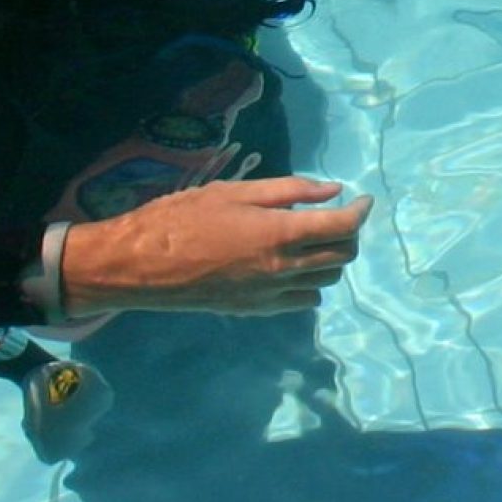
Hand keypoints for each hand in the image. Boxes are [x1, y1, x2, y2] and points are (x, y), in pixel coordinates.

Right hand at [62, 177, 371, 317]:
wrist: (138, 265)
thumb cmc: (182, 218)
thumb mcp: (235, 191)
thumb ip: (289, 191)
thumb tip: (333, 191)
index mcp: (280, 235)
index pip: (342, 227)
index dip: (360, 212)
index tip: (363, 200)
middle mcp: (282, 269)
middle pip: (340, 257)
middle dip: (349, 235)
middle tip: (338, 217)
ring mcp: (268, 295)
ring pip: (324, 281)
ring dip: (330, 260)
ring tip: (317, 240)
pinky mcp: (253, 310)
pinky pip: (300, 302)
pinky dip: (309, 285)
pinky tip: (295, 268)